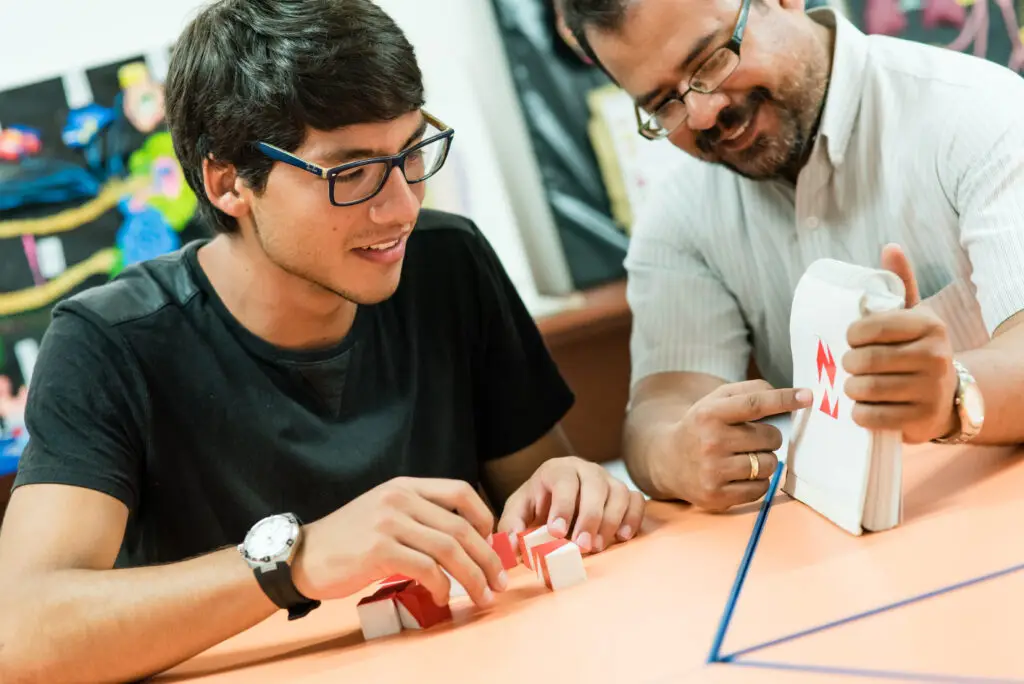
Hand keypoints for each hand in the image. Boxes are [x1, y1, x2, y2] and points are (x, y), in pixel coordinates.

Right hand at [290, 477, 506, 607]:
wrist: (302, 555)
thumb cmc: (347, 540)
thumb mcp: (384, 512)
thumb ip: (418, 516)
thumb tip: (461, 541)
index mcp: (405, 486)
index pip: (460, 491)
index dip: (485, 517)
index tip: (492, 544)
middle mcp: (400, 499)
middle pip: (461, 527)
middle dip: (488, 558)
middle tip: (499, 582)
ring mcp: (389, 522)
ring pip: (449, 549)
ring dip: (473, 576)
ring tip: (483, 596)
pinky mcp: (379, 550)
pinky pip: (426, 569)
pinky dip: (442, 586)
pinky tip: (443, 597)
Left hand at [496, 456, 645, 553]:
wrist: (555, 495)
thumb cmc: (538, 504)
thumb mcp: (518, 511)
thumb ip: (511, 526)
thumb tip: (512, 545)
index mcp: (557, 469)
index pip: (564, 481)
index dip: (562, 506)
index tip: (556, 533)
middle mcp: (585, 469)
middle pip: (595, 486)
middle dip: (589, 518)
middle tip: (582, 546)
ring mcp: (607, 480)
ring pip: (618, 492)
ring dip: (611, 521)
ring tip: (597, 546)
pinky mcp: (624, 493)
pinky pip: (636, 500)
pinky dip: (633, 518)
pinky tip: (622, 537)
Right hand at [661, 381, 812, 511]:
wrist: (667, 460)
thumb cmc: (702, 426)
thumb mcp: (716, 401)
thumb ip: (750, 391)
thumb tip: (790, 396)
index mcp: (709, 414)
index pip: (755, 404)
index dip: (784, 399)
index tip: (808, 396)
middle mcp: (710, 442)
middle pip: (770, 437)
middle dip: (769, 437)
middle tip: (750, 439)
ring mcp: (713, 471)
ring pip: (769, 465)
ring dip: (765, 460)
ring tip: (745, 457)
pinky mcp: (717, 496)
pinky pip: (761, 489)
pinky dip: (759, 481)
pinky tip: (741, 475)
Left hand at [842, 244, 957, 442]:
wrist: (946, 395)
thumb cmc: (916, 349)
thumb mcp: (912, 315)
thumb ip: (899, 283)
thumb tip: (890, 247)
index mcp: (928, 325)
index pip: (870, 327)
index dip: (852, 335)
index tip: (853, 339)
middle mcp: (935, 355)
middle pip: (864, 360)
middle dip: (848, 364)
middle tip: (851, 365)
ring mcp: (930, 390)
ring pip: (864, 389)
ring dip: (851, 389)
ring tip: (857, 385)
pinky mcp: (920, 419)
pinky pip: (870, 416)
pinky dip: (859, 413)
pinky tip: (865, 406)